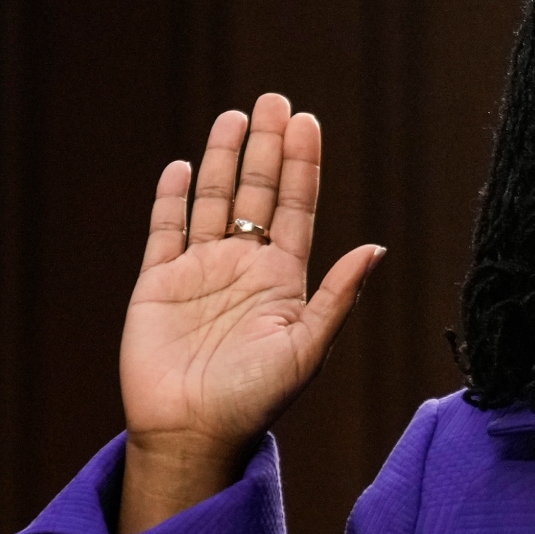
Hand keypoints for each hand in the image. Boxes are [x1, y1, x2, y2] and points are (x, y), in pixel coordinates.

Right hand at [117, 93, 382, 533]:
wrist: (193, 434)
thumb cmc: (256, 400)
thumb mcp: (307, 348)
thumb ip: (338, 297)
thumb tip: (377, 250)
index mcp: (283, 280)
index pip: (295, 208)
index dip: (301, 165)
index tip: (308, 121)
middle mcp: (243, 268)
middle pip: (256, 193)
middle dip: (266, 147)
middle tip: (273, 99)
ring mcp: (199, 272)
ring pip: (213, 203)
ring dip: (223, 160)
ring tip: (235, 117)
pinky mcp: (157, 284)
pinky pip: (165, 230)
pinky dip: (174, 198)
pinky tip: (184, 167)